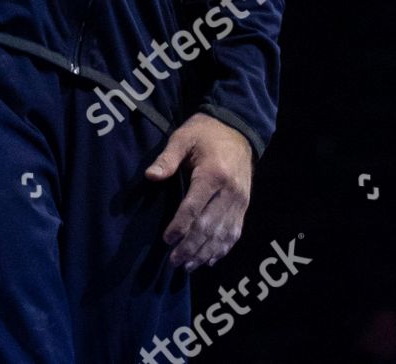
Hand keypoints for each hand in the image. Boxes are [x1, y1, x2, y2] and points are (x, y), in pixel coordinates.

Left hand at [145, 112, 252, 269]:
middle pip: (209, 226)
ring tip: (187, 266)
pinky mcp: (244, 206)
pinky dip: (222, 249)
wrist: (239, 130)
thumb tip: (150, 176)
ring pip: (222, 234)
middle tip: (173, 261)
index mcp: (213, 174)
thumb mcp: (183, 137)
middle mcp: (229, 191)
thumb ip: (168, 158)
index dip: (180, 226)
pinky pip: (234, 233)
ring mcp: (240, 201)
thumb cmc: (205, 133)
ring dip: (204, 253)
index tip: (166, 239)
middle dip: (190, 247)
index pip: (194, 208)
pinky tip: (209, 260)